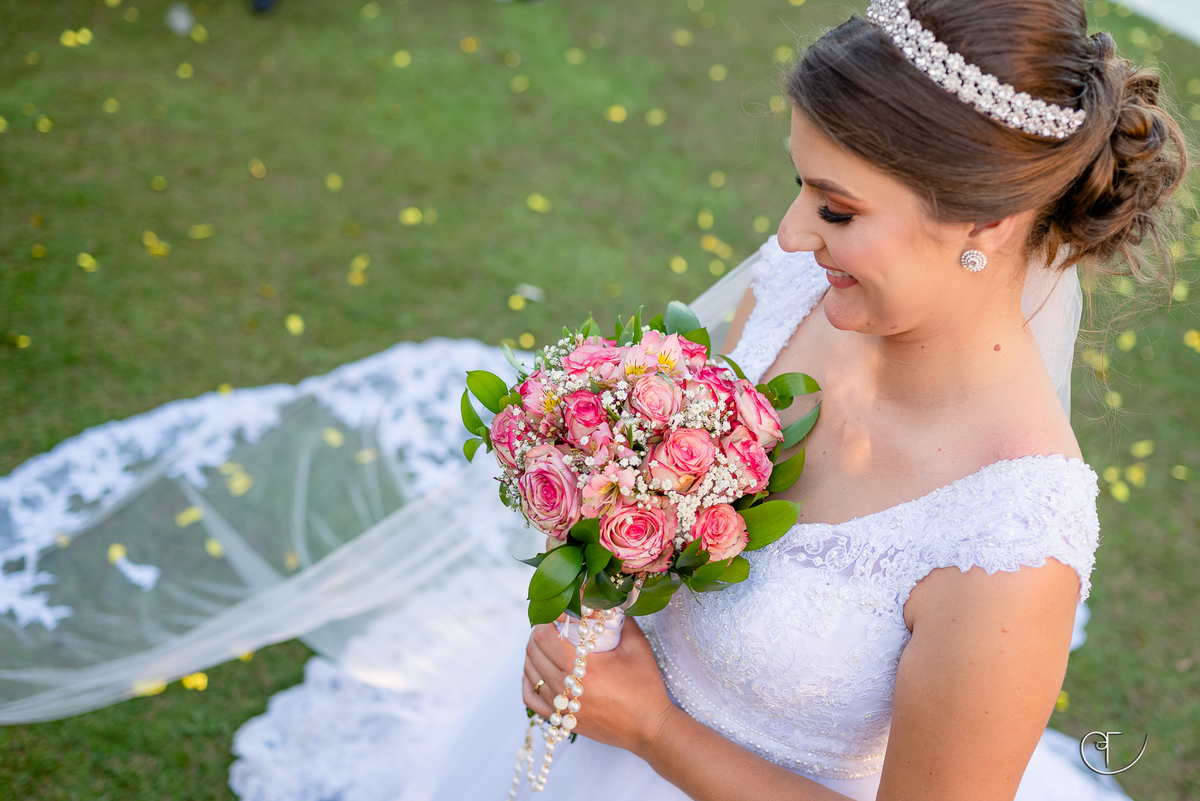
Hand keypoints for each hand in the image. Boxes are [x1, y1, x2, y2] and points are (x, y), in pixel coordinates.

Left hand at [521, 615, 675, 755]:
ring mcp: (562, 707)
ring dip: (533, 654)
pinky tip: (536, 670)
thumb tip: (605, 600)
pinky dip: (529, 680)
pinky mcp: (562, 720)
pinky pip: (530, 699)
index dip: (546, 620)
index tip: (557, 614)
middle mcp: (568, 690)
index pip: (544, 637)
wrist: (650, 728)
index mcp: (584, 669)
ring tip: (546, 643)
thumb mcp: (637, 646)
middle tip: (551, 625)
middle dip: (538, 633)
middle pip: (533, 652)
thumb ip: (620, 618)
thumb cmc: (645, 687)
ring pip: (529, 673)